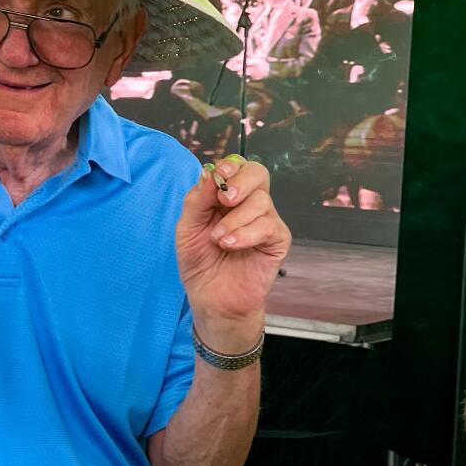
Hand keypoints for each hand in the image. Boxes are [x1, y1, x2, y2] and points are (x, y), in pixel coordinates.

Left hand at [174, 154, 289, 344]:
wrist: (212, 299)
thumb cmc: (200, 263)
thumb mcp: (187, 228)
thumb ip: (197, 200)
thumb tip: (208, 174)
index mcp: (229, 197)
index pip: (238, 167)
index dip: (230, 166)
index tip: (218, 175)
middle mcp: (250, 205)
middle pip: (259, 173)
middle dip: (241, 182)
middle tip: (224, 201)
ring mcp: (266, 222)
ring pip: (261, 202)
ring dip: (236, 220)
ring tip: (219, 239)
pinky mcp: (277, 242)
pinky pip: (268, 227)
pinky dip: (247, 234)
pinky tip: (231, 245)